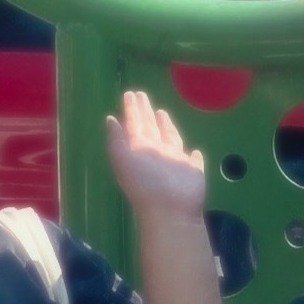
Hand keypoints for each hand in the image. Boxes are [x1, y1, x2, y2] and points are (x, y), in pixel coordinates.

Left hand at [103, 87, 209, 226]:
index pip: (134, 123)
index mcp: (138, 148)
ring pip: (169, 138)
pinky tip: (193, 150)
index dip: (132, 109)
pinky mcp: (192, 170)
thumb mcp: (123, 157)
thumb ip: (117, 138)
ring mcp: (174, 161)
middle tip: (142, 94)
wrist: (170, 209)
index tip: (131, 94)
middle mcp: (155, 152)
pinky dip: (193, 154)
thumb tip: (110, 119)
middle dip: (145, 112)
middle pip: (150, 127)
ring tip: (162, 113)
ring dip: (166, 126)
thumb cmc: (145, 182)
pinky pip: (193, 158)